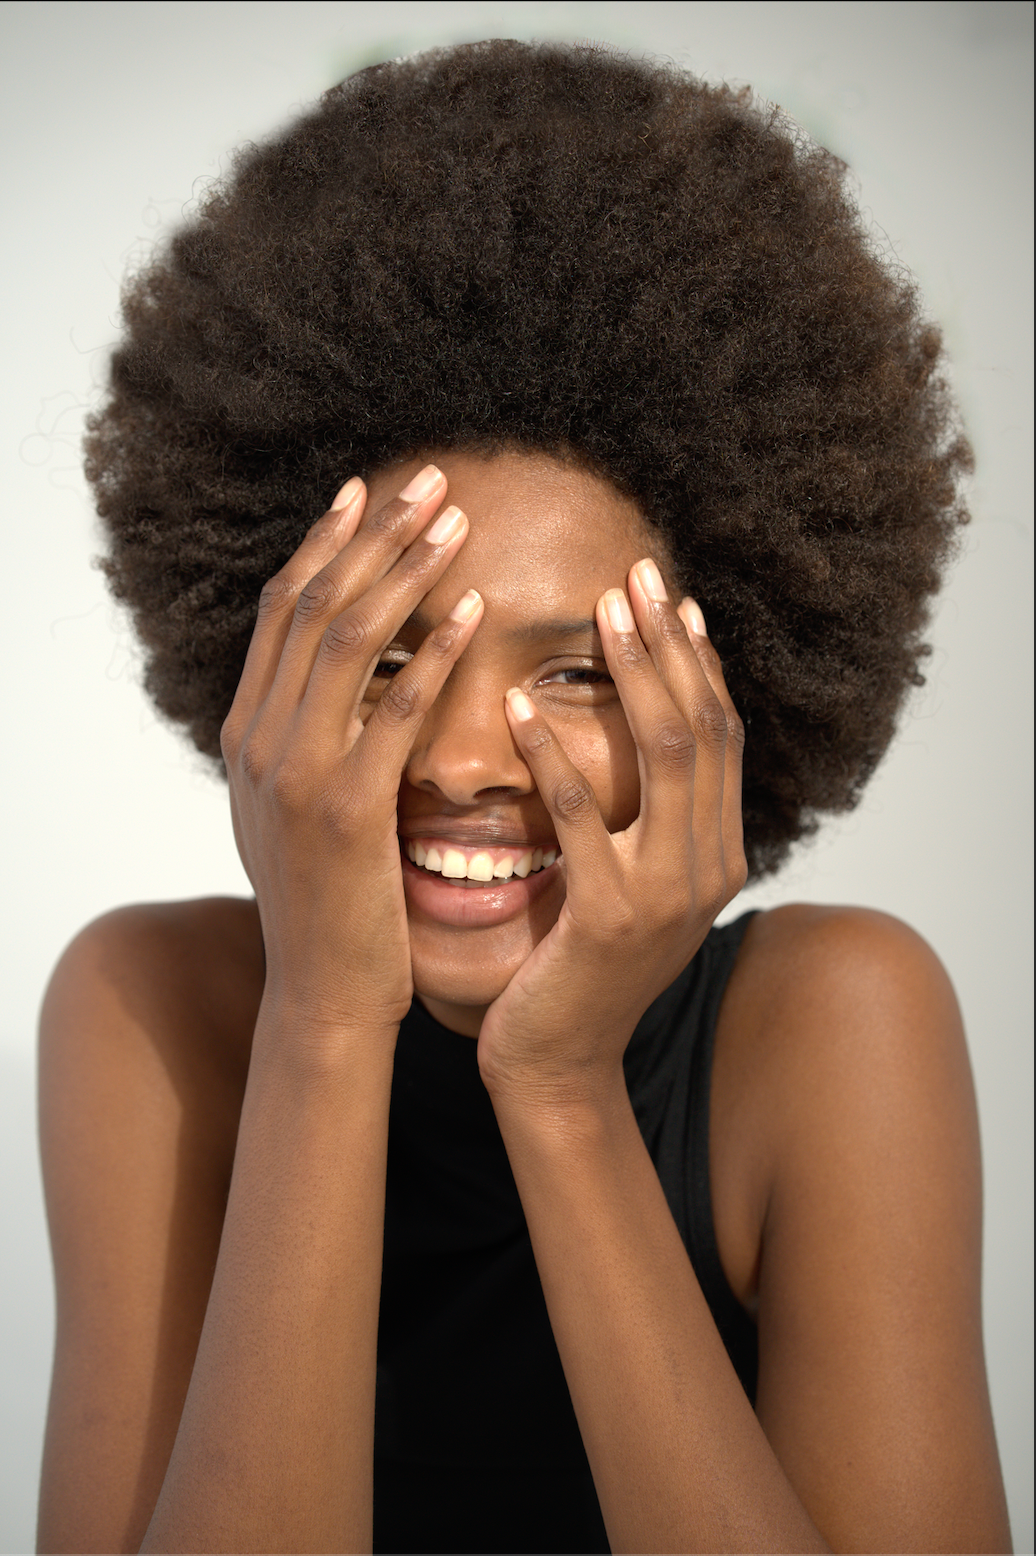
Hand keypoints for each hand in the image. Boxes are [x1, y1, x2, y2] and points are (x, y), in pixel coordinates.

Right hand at [220, 466, 482, 1040]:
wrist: (323, 992)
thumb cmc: (327, 901)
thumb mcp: (293, 808)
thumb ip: (304, 739)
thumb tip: (335, 679)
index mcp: (248, 733)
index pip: (281, 612)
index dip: (324, 545)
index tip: (366, 491)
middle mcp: (261, 742)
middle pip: (312, 606)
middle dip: (372, 535)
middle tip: (429, 480)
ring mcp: (297, 774)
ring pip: (348, 642)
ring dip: (405, 572)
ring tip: (456, 522)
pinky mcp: (347, 811)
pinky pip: (394, 711)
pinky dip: (434, 654)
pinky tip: (474, 613)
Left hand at [477, 558, 746, 1101]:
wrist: (558, 1063)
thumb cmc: (575, 963)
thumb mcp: (625, 879)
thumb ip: (641, 815)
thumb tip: (628, 723)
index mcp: (717, 853)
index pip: (722, 733)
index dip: (697, 660)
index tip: (667, 596)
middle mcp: (710, 867)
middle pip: (705, 728)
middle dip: (672, 645)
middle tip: (638, 575)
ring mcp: (668, 894)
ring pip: (668, 756)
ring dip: (634, 675)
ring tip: (602, 614)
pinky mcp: (610, 918)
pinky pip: (583, 816)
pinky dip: (554, 754)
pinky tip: (519, 708)